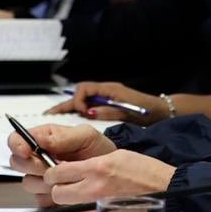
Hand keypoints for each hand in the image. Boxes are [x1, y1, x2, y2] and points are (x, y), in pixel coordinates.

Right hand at [8, 124, 117, 206]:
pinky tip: (67, 189)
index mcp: (43, 139)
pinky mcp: (47, 196)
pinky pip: (40, 200)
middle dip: (33, 165)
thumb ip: (62, 137)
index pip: (16, 140)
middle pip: (17, 163)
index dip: (17, 145)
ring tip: (66, 177)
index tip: (26, 151)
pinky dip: (52, 197)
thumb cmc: (99, 149)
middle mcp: (38, 158)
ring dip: (45, 182)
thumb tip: (40, 140)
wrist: (112, 172)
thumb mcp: (86, 136)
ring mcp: (41, 178)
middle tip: (52, 165)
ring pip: (28, 182)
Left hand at [43, 150, 175, 209]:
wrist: (165, 188)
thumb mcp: (116, 156)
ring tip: (82, 194)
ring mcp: (99, 206)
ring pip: (68, 207)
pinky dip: (85, 210)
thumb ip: (92, 164)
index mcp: (97, 167)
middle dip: (56, 188)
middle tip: (63, 184)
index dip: (53, 173)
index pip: (58, 172)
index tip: (55, 172)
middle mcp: (95, 187)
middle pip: (57, 193)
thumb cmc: (144, 171)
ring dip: (70, 201)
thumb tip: (72, 167)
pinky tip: (95, 202)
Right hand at [47, 81, 166, 123]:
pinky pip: (87, 107)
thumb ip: (108, 111)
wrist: (161, 111)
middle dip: (65, 104)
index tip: (81, 112)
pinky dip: (77, 113)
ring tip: (54, 117)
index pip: (84, 89)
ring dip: (69, 108)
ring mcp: (105, 99)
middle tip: (50, 114)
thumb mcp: (128, 111)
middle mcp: (104, 92)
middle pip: (79, 94)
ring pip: (81, 101)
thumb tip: (88, 112)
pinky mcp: (107, 106)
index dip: (78, 100)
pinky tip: (69, 122)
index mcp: (108, 90)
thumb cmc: (148, 110)